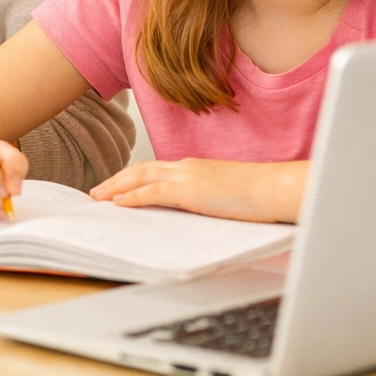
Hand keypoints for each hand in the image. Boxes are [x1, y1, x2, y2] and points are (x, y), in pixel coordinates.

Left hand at [90, 159, 306, 223]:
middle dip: (116, 180)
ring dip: (117, 187)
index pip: (154, 169)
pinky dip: (133, 197)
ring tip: (100, 197)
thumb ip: (205, 195)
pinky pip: (154, 193)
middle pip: (141, 170)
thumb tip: (193, 208)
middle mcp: (186, 167)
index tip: (117, 186)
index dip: (132, 177)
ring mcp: (188, 177)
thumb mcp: (225, 192)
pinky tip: (119, 204)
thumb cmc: (260, 193)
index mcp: (194, 167)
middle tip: (97, 192)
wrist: (278, 187)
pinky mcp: (191, 191)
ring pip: (141, 177)